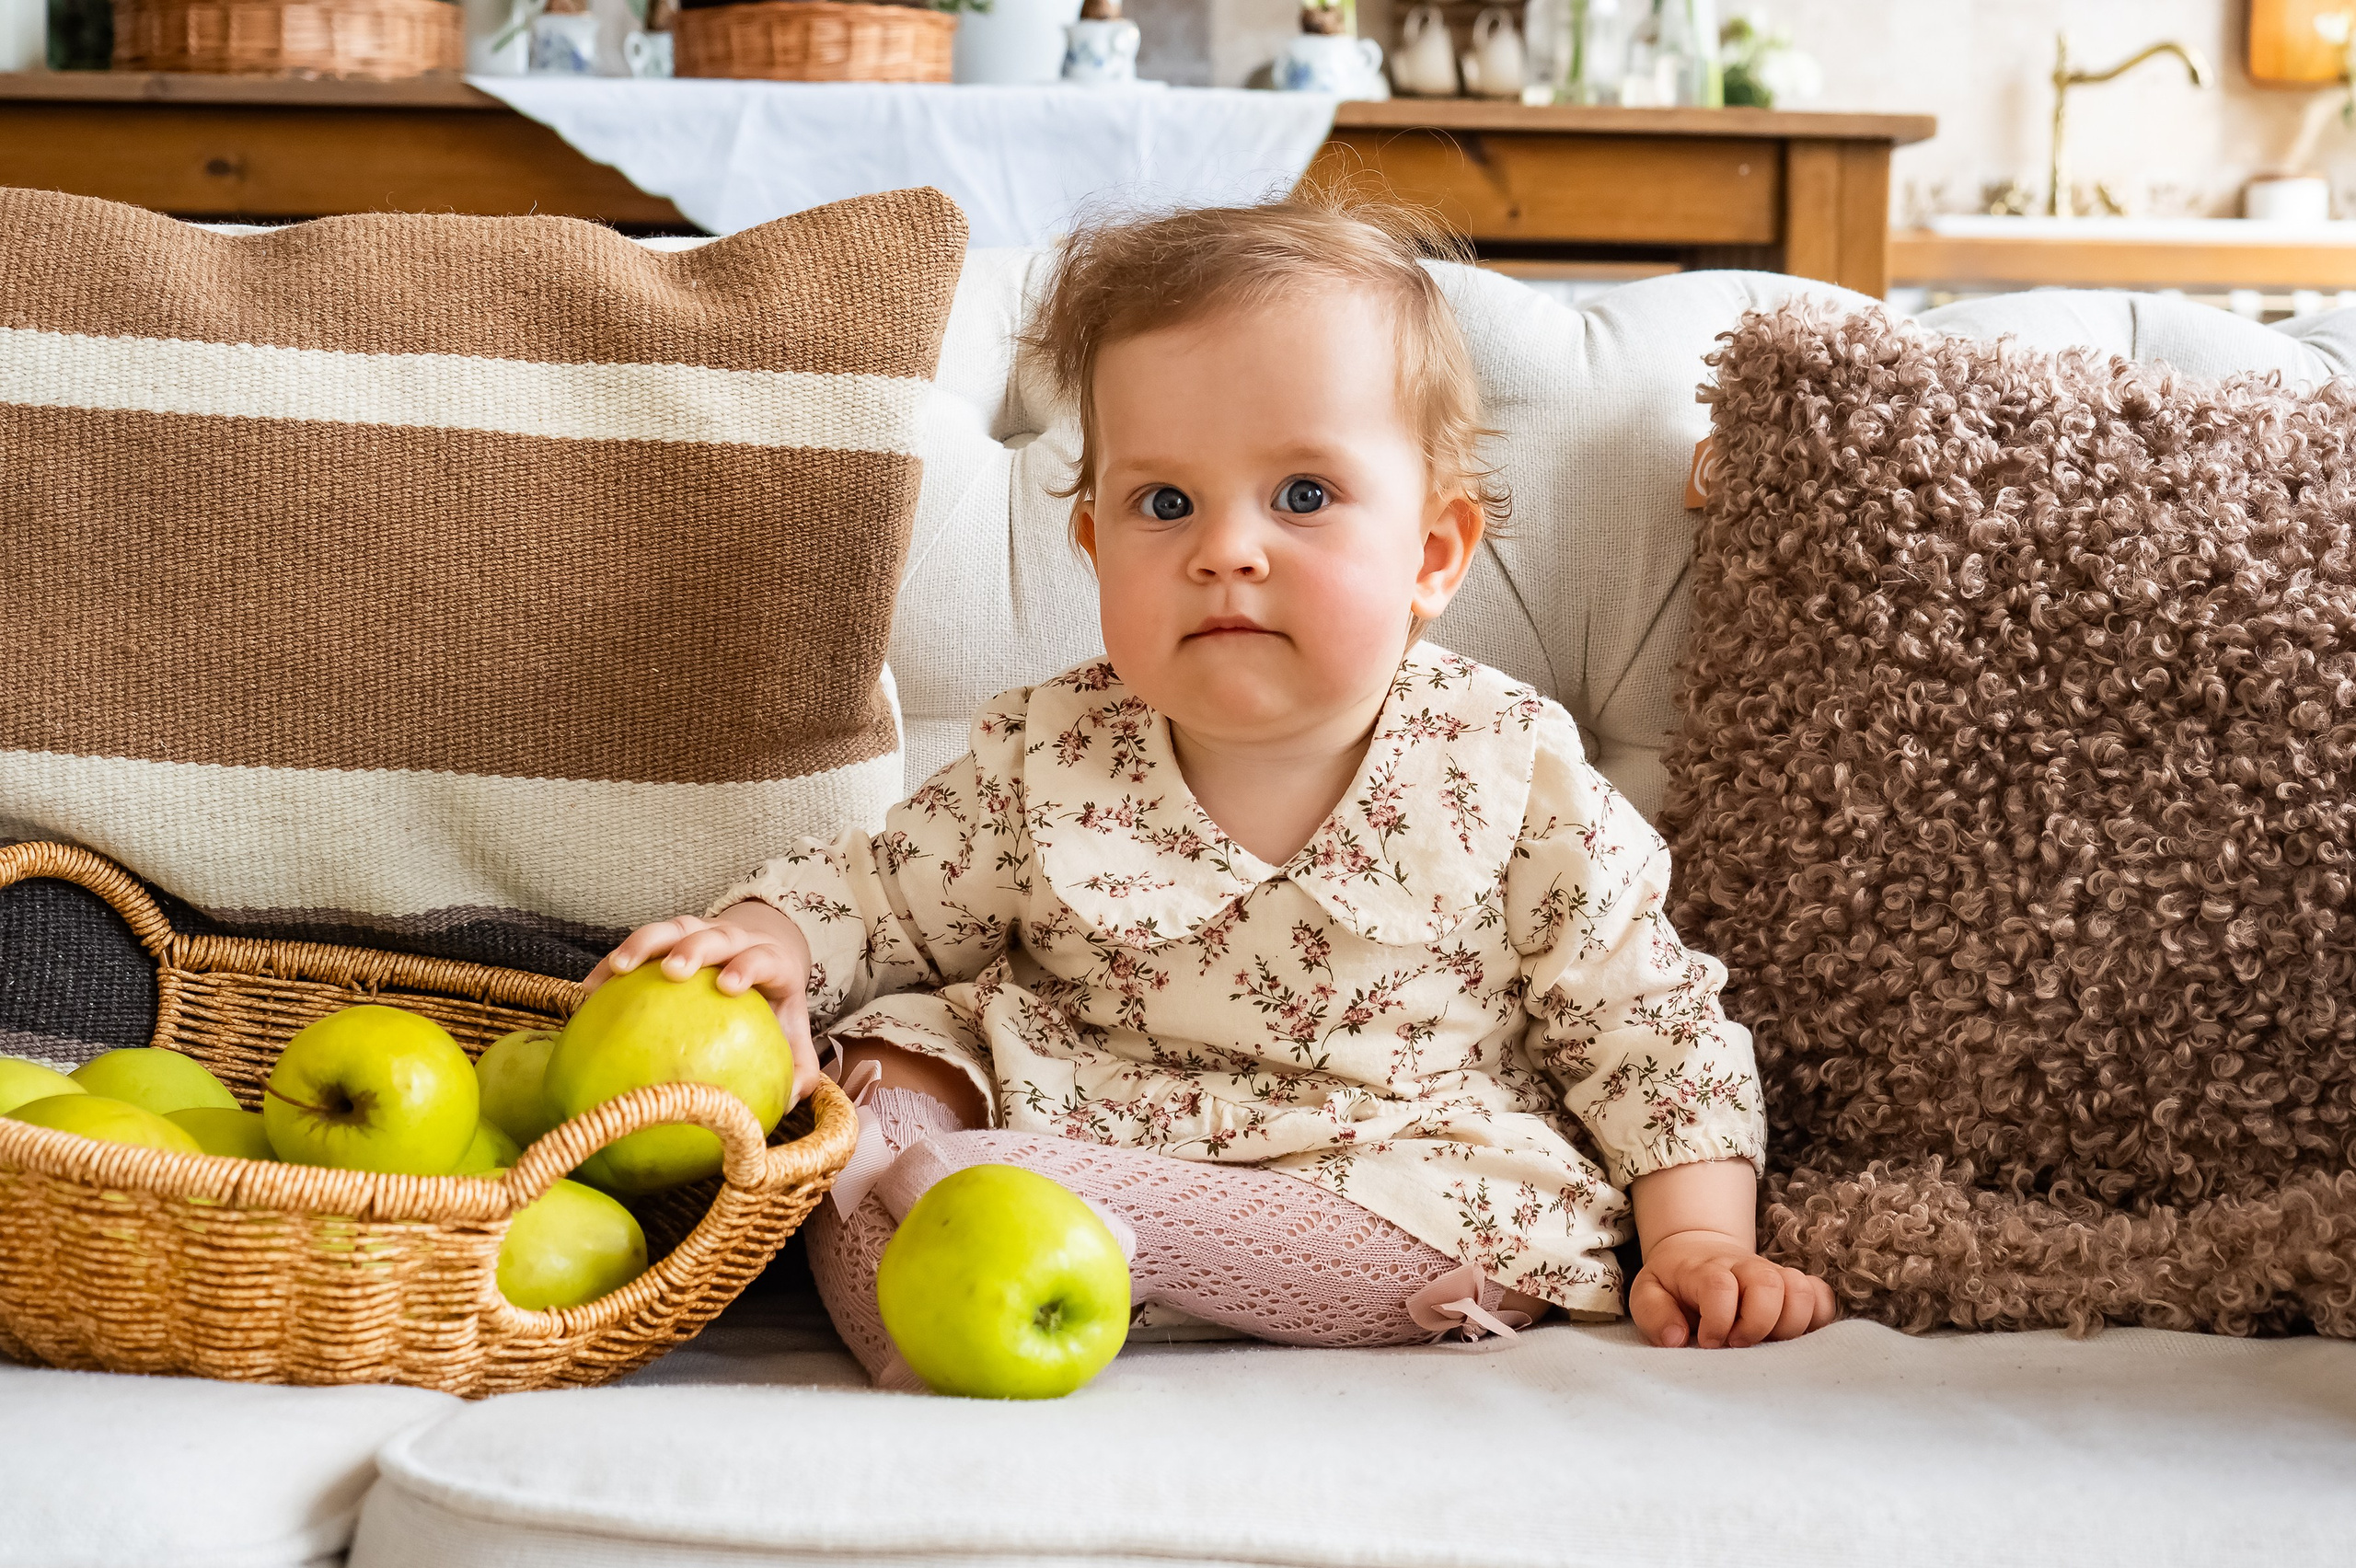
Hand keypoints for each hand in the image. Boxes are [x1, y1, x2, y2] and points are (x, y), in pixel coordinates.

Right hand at [584, 905, 822, 1107]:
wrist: (763, 954)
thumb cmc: (776, 1003)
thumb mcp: (793, 1030)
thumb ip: (797, 1065)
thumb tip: (788, 1101)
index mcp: (771, 960)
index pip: (762, 957)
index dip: (747, 966)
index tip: (728, 985)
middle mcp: (736, 939)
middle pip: (714, 935)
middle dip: (693, 948)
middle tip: (673, 970)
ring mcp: (701, 932)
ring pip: (673, 928)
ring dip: (646, 943)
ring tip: (618, 968)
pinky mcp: (672, 936)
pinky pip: (640, 945)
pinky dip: (615, 962)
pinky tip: (588, 990)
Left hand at [1628, 1228, 1834, 1348]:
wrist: (1699, 1253)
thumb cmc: (1673, 1284)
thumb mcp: (1648, 1294)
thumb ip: (1655, 1315)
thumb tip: (1677, 1338)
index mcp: (1705, 1270)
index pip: (1720, 1285)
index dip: (1718, 1319)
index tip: (1709, 1342)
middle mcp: (1745, 1268)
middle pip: (1769, 1284)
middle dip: (1758, 1322)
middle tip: (1739, 1344)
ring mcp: (1774, 1275)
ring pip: (1802, 1291)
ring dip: (1789, 1324)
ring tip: (1766, 1342)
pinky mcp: (1794, 1287)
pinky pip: (1822, 1298)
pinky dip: (1816, 1320)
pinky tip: (1792, 1338)